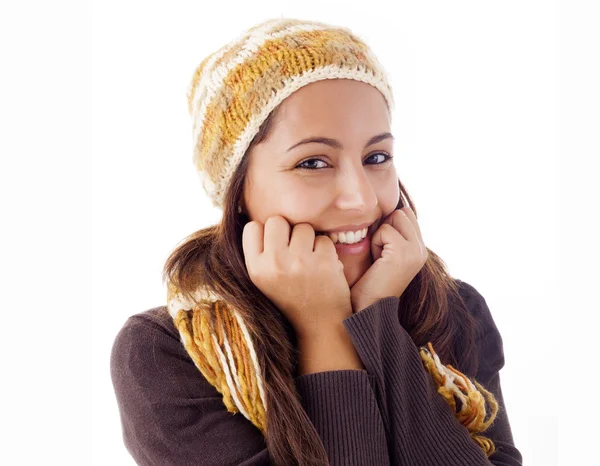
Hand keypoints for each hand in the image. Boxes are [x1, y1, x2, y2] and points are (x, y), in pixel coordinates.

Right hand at [242, 215, 352, 339]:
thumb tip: (260, 219)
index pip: (252, 227)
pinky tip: (322, 267)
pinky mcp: (324, 262)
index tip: (275, 247)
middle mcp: (275, 263)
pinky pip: (324, 238)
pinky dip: (326, 250)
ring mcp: (300, 262)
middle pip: (277, 220)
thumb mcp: (263, 280)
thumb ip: (259, 252)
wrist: (319, 325)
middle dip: (287, 231)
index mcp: (256, 268)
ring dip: (309, 240)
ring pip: (303, 227)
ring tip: (308, 261)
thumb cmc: (291, 297)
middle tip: (293, 251)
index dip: (266, 233)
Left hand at [350, 206, 427, 311]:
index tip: (382, 248)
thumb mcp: (385, 255)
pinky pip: (385, 229)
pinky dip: (376, 243)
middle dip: (385, 227)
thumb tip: (382, 212)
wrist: (369, 308)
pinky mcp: (403, 251)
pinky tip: (377, 261)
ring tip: (379, 257)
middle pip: (402, 213)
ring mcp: (415, 250)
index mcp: (419, 250)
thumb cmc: (369, 283)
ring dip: (380, 234)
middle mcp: (421, 250)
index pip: (407, 215)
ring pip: (395, 217)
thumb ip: (391, 236)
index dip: (389, 225)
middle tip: (380, 253)